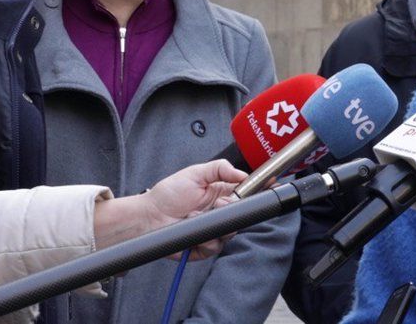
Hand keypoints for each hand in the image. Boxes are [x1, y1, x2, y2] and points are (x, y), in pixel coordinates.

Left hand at [94, 160, 246, 256]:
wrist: (148, 216)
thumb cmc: (168, 194)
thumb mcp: (194, 173)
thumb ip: (220, 168)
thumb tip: (243, 174)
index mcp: (222, 195)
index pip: (246, 194)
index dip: (257, 192)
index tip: (266, 187)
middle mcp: (220, 214)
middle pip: (241, 216)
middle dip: (234, 209)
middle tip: (219, 203)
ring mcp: (213, 231)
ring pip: (231, 233)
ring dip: (217, 224)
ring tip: (195, 215)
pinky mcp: (204, 247)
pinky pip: (216, 246)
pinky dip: (206, 239)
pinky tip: (192, 228)